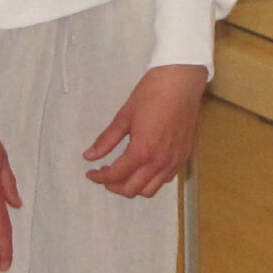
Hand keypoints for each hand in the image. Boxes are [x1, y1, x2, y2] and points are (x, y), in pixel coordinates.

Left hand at [84, 64, 208, 198]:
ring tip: (124, 174)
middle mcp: (159, 162)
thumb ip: (107, 140)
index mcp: (142, 151)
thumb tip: (89, 156)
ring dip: (133, 187)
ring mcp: (173, 162)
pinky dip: (151, 181)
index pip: (116, 175)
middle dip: (114, 186)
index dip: (99, 177)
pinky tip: (144, 167)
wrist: (181, 82)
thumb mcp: (124, 116)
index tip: (91, 172)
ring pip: (150, 190)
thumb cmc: (151, 94)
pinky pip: (165, 180)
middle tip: (105, 174)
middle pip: (132, 189)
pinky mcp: (183, 157)